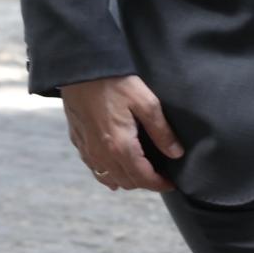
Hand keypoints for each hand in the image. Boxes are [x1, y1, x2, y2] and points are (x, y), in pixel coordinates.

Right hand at [60, 75, 183, 192]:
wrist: (81, 68)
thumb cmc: (114, 82)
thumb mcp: (145, 101)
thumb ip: (161, 131)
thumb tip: (176, 153)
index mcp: (120, 146)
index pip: (143, 178)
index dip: (160, 184)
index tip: (171, 183)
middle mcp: (102, 154)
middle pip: (127, 182)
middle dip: (145, 182)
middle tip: (158, 173)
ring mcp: (87, 149)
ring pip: (109, 178)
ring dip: (126, 179)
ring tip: (138, 170)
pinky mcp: (78, 141)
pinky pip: (94, 168)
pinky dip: (107, 173)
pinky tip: (113, 165)